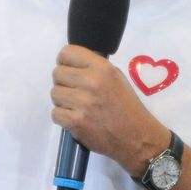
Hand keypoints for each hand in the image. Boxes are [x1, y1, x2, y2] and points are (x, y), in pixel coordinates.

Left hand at [50, 45, 168, 175]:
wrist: (135, 136)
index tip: (70, 70)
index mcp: (102, 68)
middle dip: (64, 82)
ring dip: (63, 101)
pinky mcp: (75, 121)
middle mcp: (91, 82)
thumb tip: (72, 64)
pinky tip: (77, 119)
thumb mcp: (117, 77)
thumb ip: (94, 68)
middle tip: (76, 92)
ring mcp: (82, 102)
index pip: (67, 53)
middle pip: (57, 73)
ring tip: (78, 107)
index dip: (65, 62)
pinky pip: (55, 113)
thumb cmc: (127, 106)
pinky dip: (63, 117)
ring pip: (54, 93)